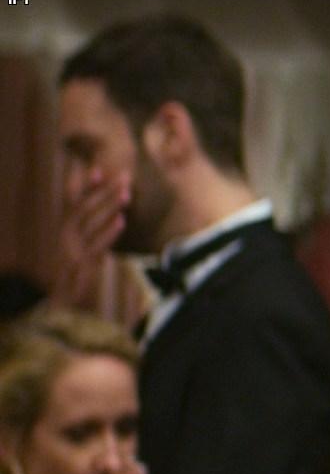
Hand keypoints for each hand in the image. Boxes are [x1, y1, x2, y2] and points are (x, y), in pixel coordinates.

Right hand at [50, 169, 129, 310]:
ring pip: (92, 223)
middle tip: (126, 177)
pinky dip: (109, 232)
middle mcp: (67, 237)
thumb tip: (111, 217)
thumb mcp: (81, 251)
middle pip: (87, 208)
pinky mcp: (82, 265)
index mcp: (66, 231)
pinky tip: (122, 221)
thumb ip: (92, 233)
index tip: (99, 169)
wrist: (59, 304)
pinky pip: (97, 245)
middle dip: (106, 191)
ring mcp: (73, 250)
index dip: (87, 187)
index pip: (76, 203)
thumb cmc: (73, 276)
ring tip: (127, 194)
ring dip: (110, 207)